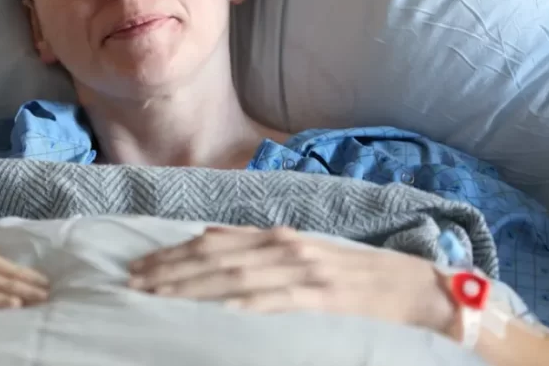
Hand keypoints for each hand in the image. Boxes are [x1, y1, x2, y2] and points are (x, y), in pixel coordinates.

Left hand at [129, 225, 455, 333]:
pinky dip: (240, 305)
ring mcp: (303, 271)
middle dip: (171, 271)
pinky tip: (212, 312)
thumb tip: (206, 237)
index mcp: (278, 237)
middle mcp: (284, 247)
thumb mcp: (301, 252)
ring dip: (191, 287)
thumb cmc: (354, 275)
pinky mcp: (321, 298)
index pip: (213, 244)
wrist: (415, 289)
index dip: (173, 255)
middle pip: (215, 259)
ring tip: (156, 295)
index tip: (141, 266)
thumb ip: (254, 244)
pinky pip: (272, 302)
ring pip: (234, 277)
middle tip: (133, 283)